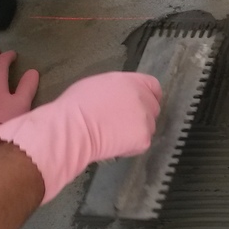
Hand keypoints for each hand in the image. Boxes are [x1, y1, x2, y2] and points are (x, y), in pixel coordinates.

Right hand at [0, 72, 162, 203]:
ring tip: (114, 134)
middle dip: (141, 115)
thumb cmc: (77, 104)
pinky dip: (131, 146)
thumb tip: (120, 97)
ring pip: (148, 127)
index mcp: (132, 81)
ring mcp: (146, 119)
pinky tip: (115, 144)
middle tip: (122, 123)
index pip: (154, 87)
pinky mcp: (144, 139)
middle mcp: (143, 98)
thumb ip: (118, 89)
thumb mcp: (99, 84)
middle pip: (153, 108)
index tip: (139, 105)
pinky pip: (142, 143)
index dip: (148, 96)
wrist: (74, 127)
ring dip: (136, 131)